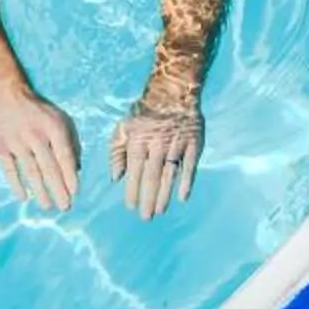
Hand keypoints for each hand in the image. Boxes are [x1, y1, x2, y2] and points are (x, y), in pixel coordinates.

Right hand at [0, 84, 79, 209]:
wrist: (4, 92)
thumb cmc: (36, 109)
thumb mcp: (59, 118)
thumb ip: (71, 141)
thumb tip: (77, 168)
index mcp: (53, 128)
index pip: (64, 157)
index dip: (70, 177)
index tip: (75, 193)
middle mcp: (35, 135)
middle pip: (49, 168)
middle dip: (58, 190)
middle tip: (64, 207)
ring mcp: (16, 141)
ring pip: (31, 172)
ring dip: (40, 192)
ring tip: (47, 206)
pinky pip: (9, 169)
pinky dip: (16, 184)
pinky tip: (23, 197)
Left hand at [109, 101, 202, 218]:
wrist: (173, 92)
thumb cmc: (145, 113)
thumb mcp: (124, 127)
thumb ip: (116, 152)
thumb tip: (115, 177)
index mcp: (138, 142)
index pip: (134, 171)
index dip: (132, 190)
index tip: (131, 206)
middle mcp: (157, 145)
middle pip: (151, 176)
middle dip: (147, 198)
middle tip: (145, 217)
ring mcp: (177, 145)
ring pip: (169, 174)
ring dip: (164, 195)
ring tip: (159, 211)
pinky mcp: (194, 144)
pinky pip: (190, 166)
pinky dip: (187, 182)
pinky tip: (183, 197)